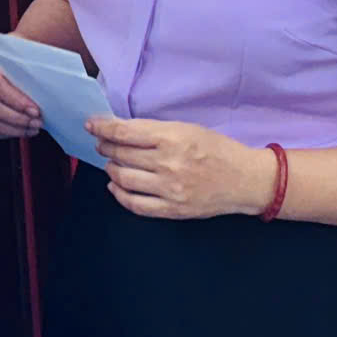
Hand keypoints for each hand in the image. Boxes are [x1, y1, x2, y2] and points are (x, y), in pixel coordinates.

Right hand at [0, 45, 42, 138]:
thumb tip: (46, 70)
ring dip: (11, 128)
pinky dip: (4, 132)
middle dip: (16, 118)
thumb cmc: (9, 53)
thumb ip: (30, 56)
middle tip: (35, 121)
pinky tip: (19, 130)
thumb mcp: (19, 47)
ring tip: (30, 128)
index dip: (16, 101)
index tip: (34, 109)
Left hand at [90, 115, 278, 219]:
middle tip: (102, 144)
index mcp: (173, 138)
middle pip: (120, 154)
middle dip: (105, 147)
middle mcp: (169, 164)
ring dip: (111, 168)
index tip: (91, 125)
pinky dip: (119, 194)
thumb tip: (118, 130)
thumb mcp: (186, 128)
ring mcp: (170, 189)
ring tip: (111, 163)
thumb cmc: (217, 149)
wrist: (245, 180)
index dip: (102, 128)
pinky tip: (116, 186)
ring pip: (123, 178)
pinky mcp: (173, 210)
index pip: (124, 132)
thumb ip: (153, 130)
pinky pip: (135, 204)